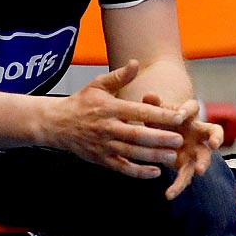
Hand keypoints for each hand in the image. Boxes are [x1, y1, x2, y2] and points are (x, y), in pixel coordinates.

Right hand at [44, 61, 188, 179]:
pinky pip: (121, 167)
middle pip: (136, 135)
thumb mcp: (97, 85)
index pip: (138, 112)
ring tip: (172, 157)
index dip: (159, 115)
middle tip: (180, 140)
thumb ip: (119, 76)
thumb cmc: (81, 102)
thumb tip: (136, 63)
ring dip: (152, 156)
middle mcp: (107, 128)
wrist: (55, 123)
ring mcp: (103, 145)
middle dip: (159, 139)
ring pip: (131, 153)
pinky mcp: (100, 159)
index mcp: (109, 108)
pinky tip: (155, 173)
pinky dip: (138, 172)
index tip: (179, 117)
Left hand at [140, 92, 224, 199]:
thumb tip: (148, 95)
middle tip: (215, 144)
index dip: (188, 111)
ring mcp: (196, 149)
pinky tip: (169, 194)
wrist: (162, 133)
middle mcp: (198, 132)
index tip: (180, 115)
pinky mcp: (188, 164)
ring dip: (203, 164)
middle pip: (214, 132)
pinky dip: (179, 186)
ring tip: (198, 171)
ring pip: (205, 157)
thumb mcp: (155, 112)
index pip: (194, 108)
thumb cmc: (161, 120)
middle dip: (216, 138)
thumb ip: (153, 104)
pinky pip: (186, 176)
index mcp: (189, 115)